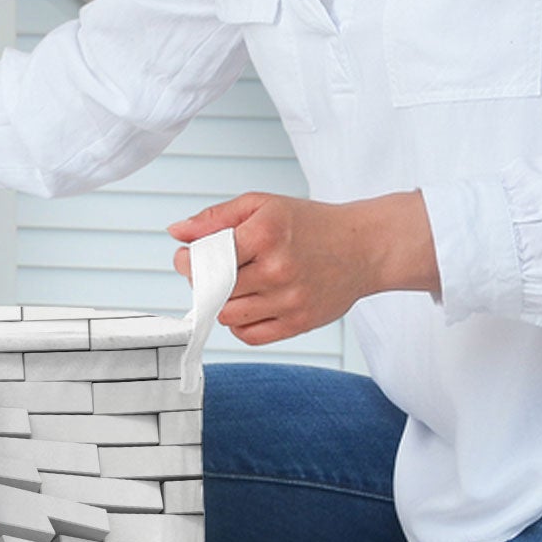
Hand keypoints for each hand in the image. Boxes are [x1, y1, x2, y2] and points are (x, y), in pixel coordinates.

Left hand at [167, 190, 439, 344]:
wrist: (364, 247)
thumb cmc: (310, 224)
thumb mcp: (262, 205)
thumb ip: (216, 217)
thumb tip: (177, 232)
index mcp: (265, 234)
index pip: (205, 259)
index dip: (188, 261)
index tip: (188, 258)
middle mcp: (277, 269)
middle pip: (213, 291)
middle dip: (204, 282)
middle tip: (214, 272)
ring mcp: (290, 299)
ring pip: (228, 316)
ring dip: (222, 304)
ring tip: (235, 287)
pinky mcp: (300, 323)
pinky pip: (250, 335)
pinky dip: (241, 324)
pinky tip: (250, 305)